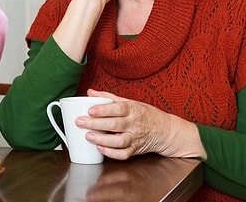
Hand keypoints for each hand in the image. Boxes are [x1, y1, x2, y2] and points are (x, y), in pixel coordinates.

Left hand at [75, 89, 206, 159]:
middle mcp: (134, 124)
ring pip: (118, 141)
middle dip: (95, 124)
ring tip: (88, 136)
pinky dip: (112, 153)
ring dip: (102, 139)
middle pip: (114, 125)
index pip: (117, 108)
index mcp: (132, 109)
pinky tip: (100, 148)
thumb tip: (90, 92)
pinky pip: (124, 154)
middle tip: (80, 122)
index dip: (103, 110)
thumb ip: (108, 97)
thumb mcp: (129, 101)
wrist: (165, 130)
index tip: (90, 110)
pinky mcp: (135, 149)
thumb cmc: (145, 114)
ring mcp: (135, 137)